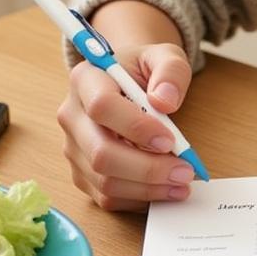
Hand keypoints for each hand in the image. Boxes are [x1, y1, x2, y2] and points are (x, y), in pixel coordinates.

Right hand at [57, 42, 195, 211]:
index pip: (102, 107)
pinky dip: (140, 199)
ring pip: (105, 181)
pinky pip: (107, 197)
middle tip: (185, 171)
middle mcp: (72, 116)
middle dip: (148, 168)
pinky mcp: (83, 174)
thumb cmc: (144, 71)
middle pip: (101, 153)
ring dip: (148, 188)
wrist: (127, 84)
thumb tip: (165, 101)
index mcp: (86, 80)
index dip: (136, 127)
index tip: (170, 139)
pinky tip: (165, 190)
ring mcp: (74, 148)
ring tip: (182, 183)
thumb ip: (171, 71)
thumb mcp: (164, 56)